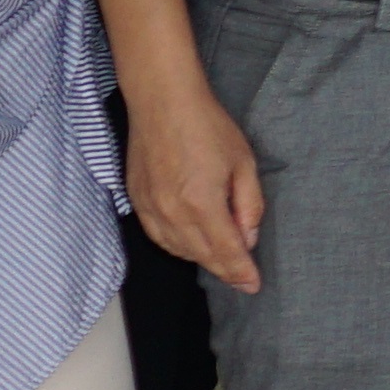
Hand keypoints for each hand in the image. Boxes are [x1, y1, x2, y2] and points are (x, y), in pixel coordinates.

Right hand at [128, 91, 265, 293]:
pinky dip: (177, 246)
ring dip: (201, 259)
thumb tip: (248, 238)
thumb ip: (249, 206)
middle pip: (201, 256)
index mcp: (202, 203)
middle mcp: (172, 212)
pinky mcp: (137, 201)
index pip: (226, 251)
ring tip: (222, 260)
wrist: (163, 103)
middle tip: (243, 278)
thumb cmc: (207, 127)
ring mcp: (150, 208)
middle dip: (225, 270)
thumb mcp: (244, 164)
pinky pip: (158, 237)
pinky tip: (192, 244)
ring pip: (178, 250)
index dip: (241, 272)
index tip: (253, 285)